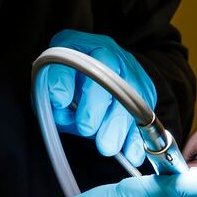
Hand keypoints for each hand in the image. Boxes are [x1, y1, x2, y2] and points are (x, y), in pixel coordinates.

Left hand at [43, 29, 158, 167]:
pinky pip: (145, 113)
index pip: (72, 56)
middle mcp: (109, 53)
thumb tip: (61, 104)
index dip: (65, 78)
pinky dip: (137, 136)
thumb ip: (52, 92)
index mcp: (79, 45)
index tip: (58, 101)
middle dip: (96, 105)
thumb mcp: (51, 83)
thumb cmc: (68, 83)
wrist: (94, 80)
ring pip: (130, 94)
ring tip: (107, 146)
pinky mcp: (145, 92)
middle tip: (86, 128)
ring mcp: (130, 71)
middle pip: (107, 74)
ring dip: (118, 123)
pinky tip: (131, 152)